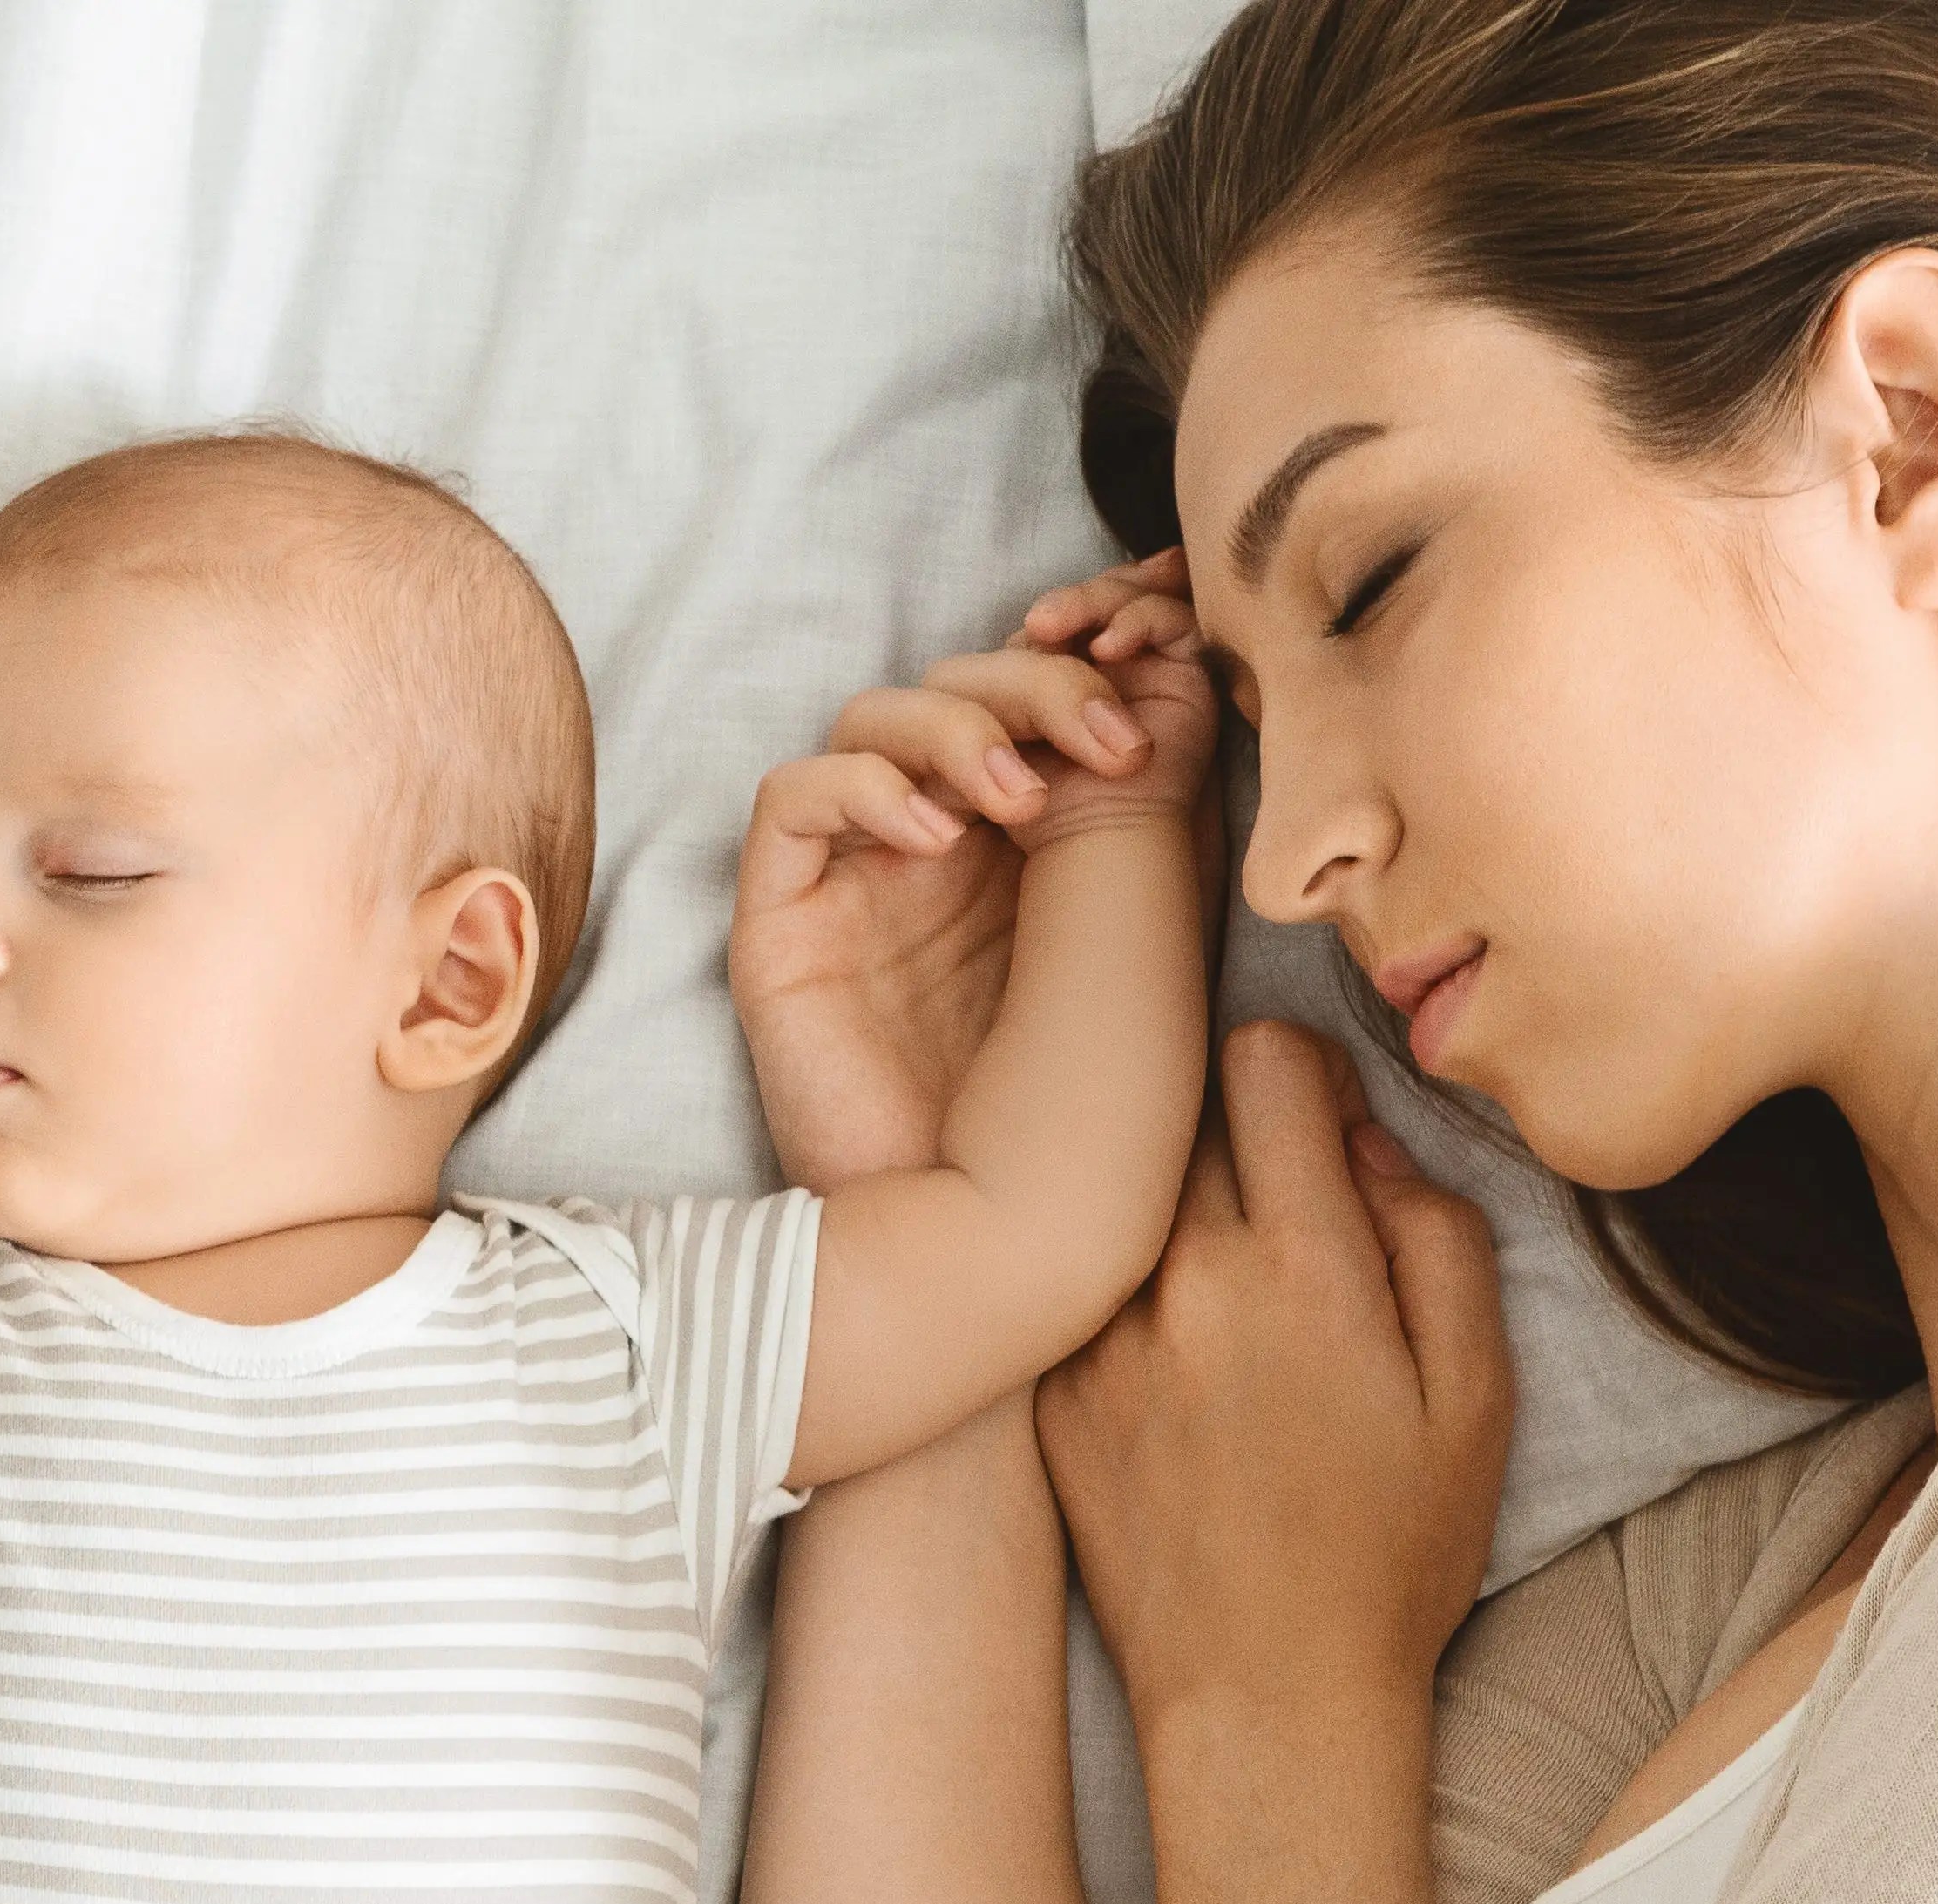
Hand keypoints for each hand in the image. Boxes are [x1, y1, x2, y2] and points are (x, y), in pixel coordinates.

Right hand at [730, 555, 1218, 1192]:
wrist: (1004, 1224)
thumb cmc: (1093, 1095)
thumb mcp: (1150, 908)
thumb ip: (1143, 781)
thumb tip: (1149, 651)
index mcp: (1044, 845)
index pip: (1040, 692)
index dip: (1084, 650)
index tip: (1146, 645)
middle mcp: (953, 853)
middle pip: (964, 687)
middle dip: (1038, 688)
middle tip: (1103, 743)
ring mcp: (866, 882)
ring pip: (877, 717)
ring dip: (956, 726)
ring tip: (1019, 800)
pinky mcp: (787, 922)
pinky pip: (794, 796)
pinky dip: (864, 786)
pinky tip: (934, 837)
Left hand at [1037, 1023, 1512, 1736]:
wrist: (1264, 1701)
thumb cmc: (1391, 1556)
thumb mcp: (1477, 1393)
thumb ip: (1438, 1237)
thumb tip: (1368, 1144)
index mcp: (1299, 1266)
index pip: (1263, 1062)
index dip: (1307, 1076)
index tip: (1329, 1134)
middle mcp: (1179, 1284)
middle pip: (1186, 1114)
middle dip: (1242, 1139)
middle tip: (1289, 1222)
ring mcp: (1096, 1339)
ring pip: (1125, 1199)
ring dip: (1177, 1217)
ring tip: (1235, 1305)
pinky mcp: (1049, 1395)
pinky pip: (1085, 1288)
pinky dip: (1128, 1295)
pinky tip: (1181, 1372)